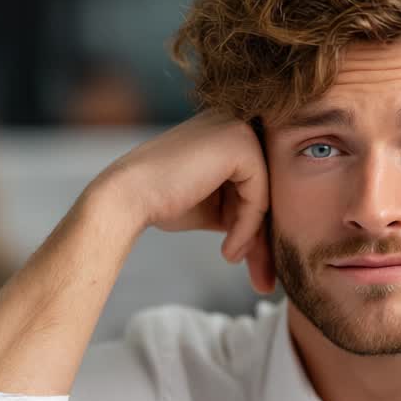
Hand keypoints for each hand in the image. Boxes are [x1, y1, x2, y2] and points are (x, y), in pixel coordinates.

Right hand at [90, 110, 275, 293]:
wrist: (125, 197)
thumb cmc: (162, 203)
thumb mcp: (216, 207)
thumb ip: (245, 210)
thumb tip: (276, 240)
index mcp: (231, 133)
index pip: (260, 182)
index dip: (258, 226)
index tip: (252, 262)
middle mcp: (238, 122)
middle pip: (269, 186)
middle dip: (265, 236)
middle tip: (263, 279)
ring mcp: (239, 127)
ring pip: (268, 193)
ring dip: (255, 235)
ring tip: (234, 259)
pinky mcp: (239, 142)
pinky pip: (259, 195)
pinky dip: (247, 228)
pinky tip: (228, 249)